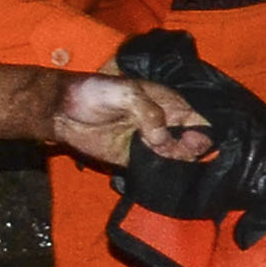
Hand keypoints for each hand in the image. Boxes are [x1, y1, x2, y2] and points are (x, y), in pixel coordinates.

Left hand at [42, 73, 207, 170]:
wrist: (62, 110)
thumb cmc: (95, 92)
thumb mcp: (127, 92)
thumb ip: (151, 113)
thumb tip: (163, 141)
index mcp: (169, 104)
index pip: (200, 121)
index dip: (203, 133)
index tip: (191, 139)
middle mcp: (165, 126)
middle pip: (193, 144)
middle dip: (190, 150)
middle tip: (168, 147)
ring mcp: (151, 145)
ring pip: (178, 160)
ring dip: (175, 163)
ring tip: (155, 154)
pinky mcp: (135, 161)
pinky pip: (156, 170)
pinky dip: (160, 174)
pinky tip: (154, 169)